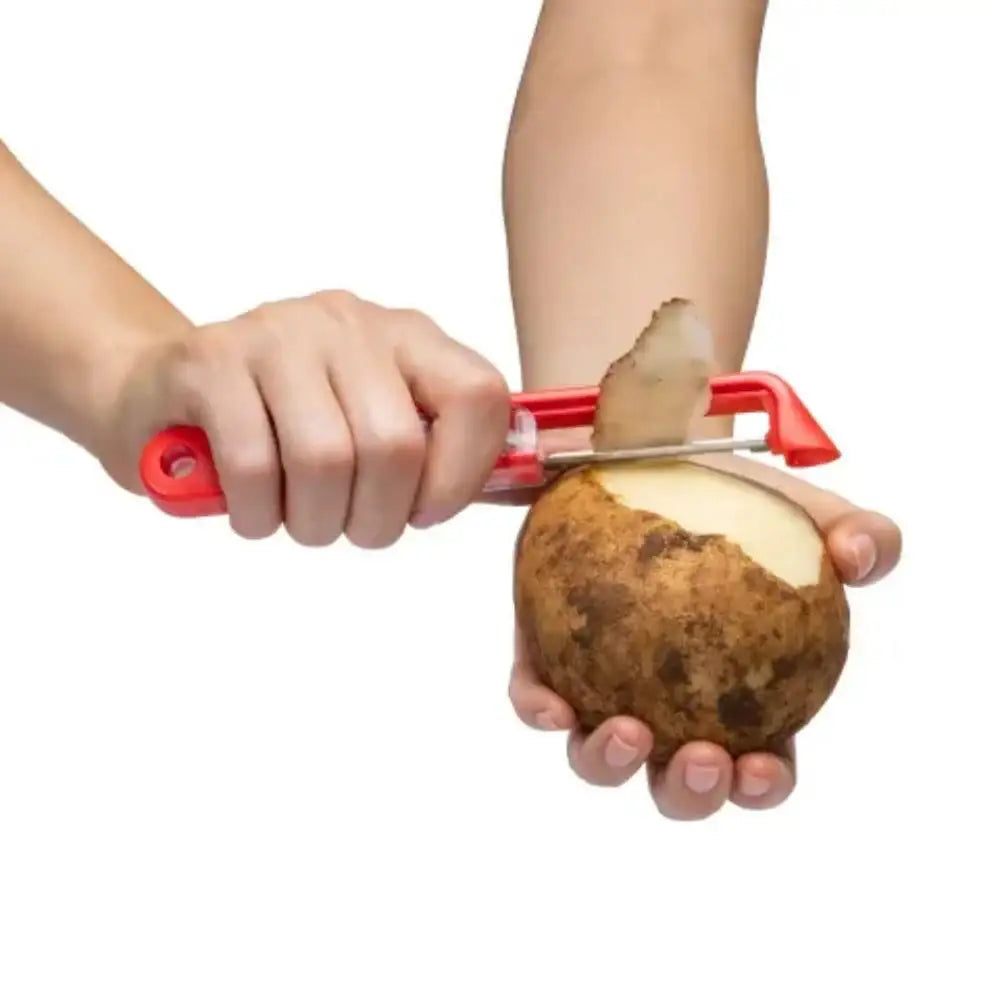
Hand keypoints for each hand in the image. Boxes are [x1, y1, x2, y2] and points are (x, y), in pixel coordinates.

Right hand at [102, 290, 510, 545]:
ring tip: (299, 518)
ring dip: (314, 521)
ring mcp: (276, 334)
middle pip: (395, 445)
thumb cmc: (285, 424)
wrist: (165, 390)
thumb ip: (440, 450)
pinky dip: (258, 514)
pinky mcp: (209, 361)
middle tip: (349, 527)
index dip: (462, 476)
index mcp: (406, 335)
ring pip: (326, 460)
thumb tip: (524, 485)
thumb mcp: (372, 422)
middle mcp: (347, 322)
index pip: (478, 396)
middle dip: (375, 519)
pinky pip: (253, 466)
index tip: (425, 511)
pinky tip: (254, 509)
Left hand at [505, 454, 901, 819]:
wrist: (642, 456)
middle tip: (705, 759)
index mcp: (735, 697)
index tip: (762, 764)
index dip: (762, 785)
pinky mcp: (543, 657)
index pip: (757, 764)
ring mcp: (600, 686)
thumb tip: (865, 557)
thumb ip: (854, 533)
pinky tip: (550, 703)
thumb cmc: (727, 495)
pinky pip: (534, 697)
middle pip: (677, 781)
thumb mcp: (797, 509)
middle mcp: (666, 705)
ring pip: (596, 756)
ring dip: (609, 762)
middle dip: (691, 794)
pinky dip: (540, 708)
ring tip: (628, 731)